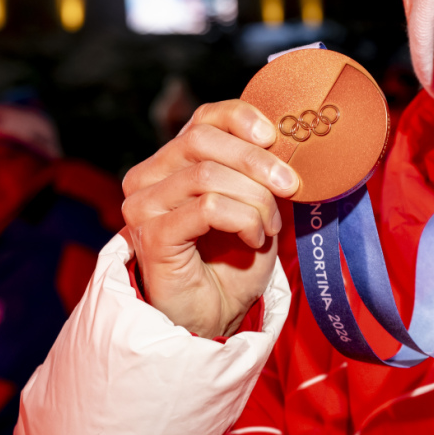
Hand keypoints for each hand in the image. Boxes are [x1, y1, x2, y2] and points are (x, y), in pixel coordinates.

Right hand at [121, 100, 298, 337]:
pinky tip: (253, 239)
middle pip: (203, 140)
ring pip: (209, 175)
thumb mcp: (254, 202)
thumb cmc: (234, 260)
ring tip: (269, 226)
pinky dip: (243, 220)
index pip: (203, 118)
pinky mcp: (151, 236)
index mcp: (172, 161)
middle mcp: (148, 177)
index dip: (241, 118)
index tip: (275, 136)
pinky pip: (208, 208)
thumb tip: (287, 138)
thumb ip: (259, 169)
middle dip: (257, 161)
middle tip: (290, 185)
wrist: (216, 316)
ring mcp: (144, 206)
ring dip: (255, 200)